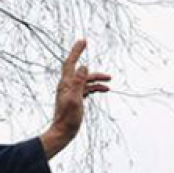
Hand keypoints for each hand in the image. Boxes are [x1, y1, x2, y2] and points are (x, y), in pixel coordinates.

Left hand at [40, 39, 110, 159]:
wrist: (63, 131)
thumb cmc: (68, 118)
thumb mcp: (74, 99)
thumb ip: (78, 82)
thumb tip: (83, 66)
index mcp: (66, 84)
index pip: (71, 63)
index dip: (76, 51)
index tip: (83, 41)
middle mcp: (68, 85)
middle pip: (82, 72)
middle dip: (95, 72)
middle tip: (109, 74)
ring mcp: (72, 92)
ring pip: (86, 81)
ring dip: (98, 80)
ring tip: (110, 81)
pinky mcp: (76, 98)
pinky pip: (87, 89)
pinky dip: (96, 87)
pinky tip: (105, 89)